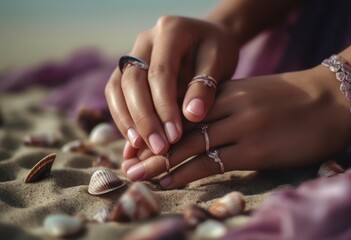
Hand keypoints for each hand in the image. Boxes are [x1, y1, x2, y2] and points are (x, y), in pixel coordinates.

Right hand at [105, 16, 238, 154]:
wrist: (209, 40)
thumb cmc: (217, 51)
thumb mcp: (220, 62)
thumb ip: (205, 86)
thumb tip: (191, 116)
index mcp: (170, 31)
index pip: (160, 73)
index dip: (165, 107)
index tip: (175, 136)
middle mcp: (145, 41)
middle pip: (132, 81)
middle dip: (144, 118)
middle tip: (159, 147)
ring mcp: (132, 54)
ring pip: (117, 88)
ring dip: (127, 120)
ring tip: (142, 147)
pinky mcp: (127, 71)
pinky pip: (115, 94)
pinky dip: (123, 118)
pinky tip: (135, 141)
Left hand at [123, 66, 350, 187]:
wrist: (334, 100)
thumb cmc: (297, 99)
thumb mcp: (256, 93)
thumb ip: (228, 106)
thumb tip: (204, 126)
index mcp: (229, 90)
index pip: (183, 110)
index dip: (158, 127)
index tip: (138, 142)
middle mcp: (230, 106)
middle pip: (180, 128)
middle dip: (151, 147)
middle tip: (126, 163)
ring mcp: (242, 127)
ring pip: (190, 146)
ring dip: (161, 163)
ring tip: (137, 176)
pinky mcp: (256, 149)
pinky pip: (213, 163)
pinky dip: (187, 173)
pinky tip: (168, 182)